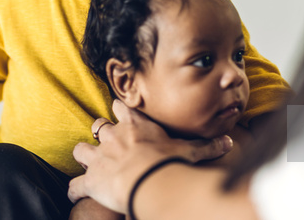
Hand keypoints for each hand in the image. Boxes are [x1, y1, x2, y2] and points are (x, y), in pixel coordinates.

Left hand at [69, 100, 232, 213]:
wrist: (147, 179)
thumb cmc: (167, 161)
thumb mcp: (190, 151)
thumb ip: (206, 146)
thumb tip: (229, 141)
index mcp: (133, 125)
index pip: (120, 107)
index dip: (119, 111)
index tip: (120, 113)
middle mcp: (112, 136)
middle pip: (97, 125)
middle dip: (99, 133)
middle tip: (106, 143)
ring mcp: (97, 157)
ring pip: (80, 150)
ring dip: (83, 157)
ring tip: (89, 165)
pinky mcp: (89, 179)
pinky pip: (75, 184)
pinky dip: (75, 190)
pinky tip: (77, 195)